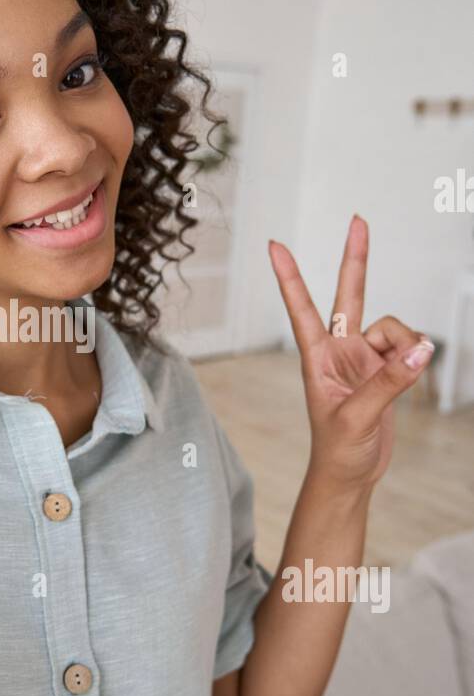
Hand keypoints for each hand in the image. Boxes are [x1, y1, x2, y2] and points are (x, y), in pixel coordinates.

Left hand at [268, 215, 433, 489]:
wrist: (350, 475)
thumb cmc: (338, 450)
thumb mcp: (358, 417)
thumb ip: (389, 382)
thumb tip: (421, 350)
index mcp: (316, 358)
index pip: (301, 309)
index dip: (289, 276)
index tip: (275, 245)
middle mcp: (339, 351)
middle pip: (349, 294)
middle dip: (356, 258)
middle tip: (358, 220)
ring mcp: (363, 358)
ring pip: (393, 328)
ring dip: (406, 343)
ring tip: (409, 369)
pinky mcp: (384, 369)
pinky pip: (407, 348)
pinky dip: (414, 358)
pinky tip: (414, 372)